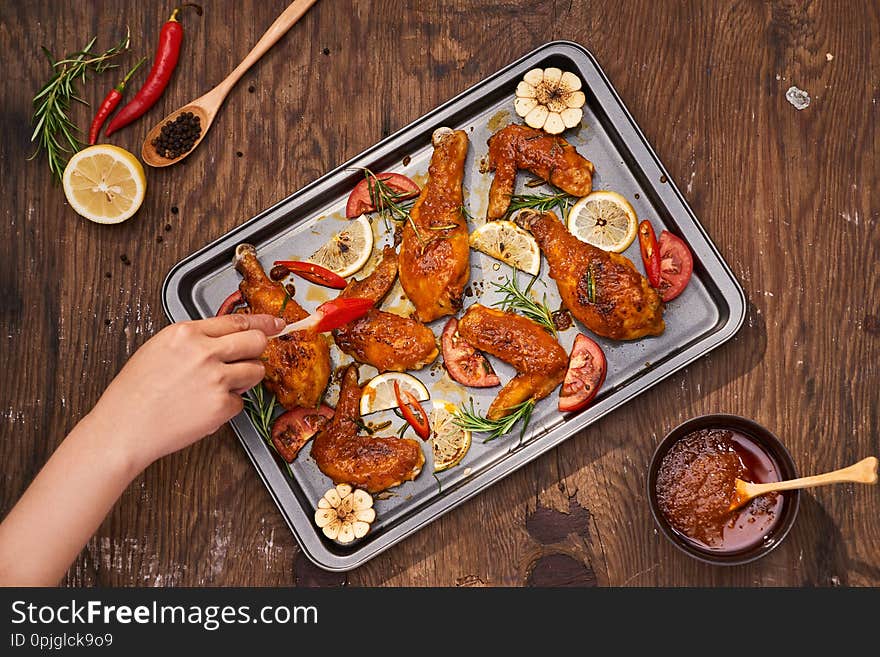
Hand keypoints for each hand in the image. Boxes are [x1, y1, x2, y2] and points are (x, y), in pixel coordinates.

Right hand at [89, 313, 284, 471]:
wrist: (124, 427)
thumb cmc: (135, 392)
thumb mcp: (160, 349)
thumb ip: (194, 340)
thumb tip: (224, 338)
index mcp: (186, 333)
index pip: (237, 320)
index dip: (262, 322)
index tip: (275, 324)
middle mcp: (205, 352)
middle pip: (256, 342)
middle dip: (258, 349)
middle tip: (252, 357)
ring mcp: (216, 379)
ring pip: (256, 371)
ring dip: (245, 379)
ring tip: (217, 388)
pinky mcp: (222, 405)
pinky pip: (241, 402)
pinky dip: (228, 407)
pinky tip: (204, 408)